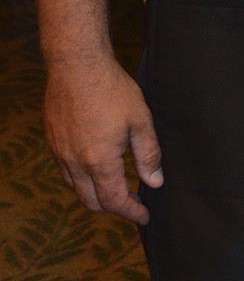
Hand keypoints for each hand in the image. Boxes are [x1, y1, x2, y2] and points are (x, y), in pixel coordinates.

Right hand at [44, 55, 162, 224]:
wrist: (76, 64)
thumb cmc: (111, 88)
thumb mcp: (140, 119)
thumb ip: (148, 154)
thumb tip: (154, 182)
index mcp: (99, 160)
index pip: (114, 201)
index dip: (131, 212)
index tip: (144, 215)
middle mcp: (75, 163)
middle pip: (91, 202)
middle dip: (113, 208)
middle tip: (131, 202)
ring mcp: (60, 153)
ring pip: (75, 189)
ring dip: (94, 194)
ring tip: (114, 186)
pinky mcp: (52, 142)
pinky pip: (65, 172)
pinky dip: (80, 179)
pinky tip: (93, 167)